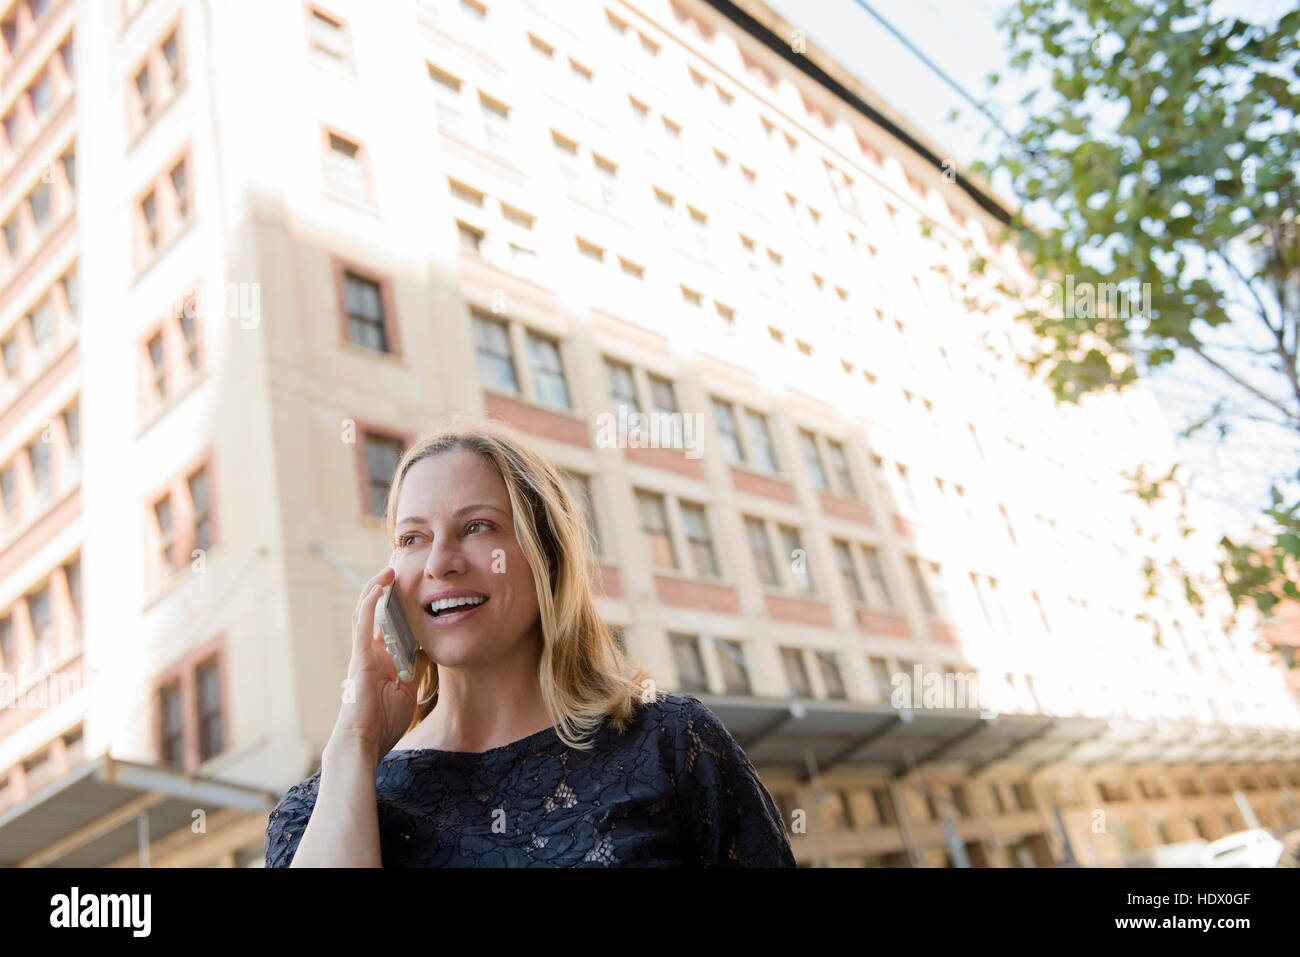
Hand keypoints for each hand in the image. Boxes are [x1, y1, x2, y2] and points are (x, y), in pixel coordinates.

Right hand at [328, 565, 429, 763]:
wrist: (365, 742)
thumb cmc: (384, 722)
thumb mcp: (407, 688)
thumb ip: (415, 667)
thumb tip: (429, 648)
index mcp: (380, 659)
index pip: (387, 625)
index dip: (396, 605)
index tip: (409, 586)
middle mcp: (369, 652)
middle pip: (375, 613)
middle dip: (385, 591)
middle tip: (398, 568)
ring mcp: (363, 653)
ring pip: (366, 612)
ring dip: (377, 589)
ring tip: (390, 569)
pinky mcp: (360, 657)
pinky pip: (364, 623)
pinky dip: (371, 602)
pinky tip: (380, 586)